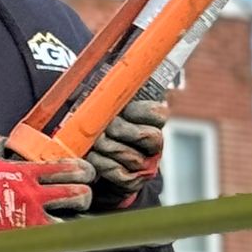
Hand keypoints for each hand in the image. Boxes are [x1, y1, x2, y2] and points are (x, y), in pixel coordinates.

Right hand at [0, 139, 93, 238]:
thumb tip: (3, 142)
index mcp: (26, 172)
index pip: (68, 168)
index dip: (84, 170)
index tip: (86, 173)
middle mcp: (34, 195)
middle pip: (77, 195)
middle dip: (86, 195)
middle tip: (84, 196)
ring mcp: (30, 219)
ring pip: (71, 222)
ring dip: (76, 221)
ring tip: (76, 221)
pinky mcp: (21, 239)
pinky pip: (51, 246)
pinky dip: (56, 245)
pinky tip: (55, 242)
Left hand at [87, 95, 166, 209]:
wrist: (100, 165)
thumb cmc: (104, 129)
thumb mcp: (111, 109)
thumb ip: (113, 95)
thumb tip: (105, 69)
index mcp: (154, 123)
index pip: (158, 114)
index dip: (138, 111)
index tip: (123, 110)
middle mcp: (156, 145)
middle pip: (145, 135)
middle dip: (118, 130)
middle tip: (102, 128)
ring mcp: (146, 165)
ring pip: (129, 156)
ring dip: (106, 148)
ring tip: (94, 142)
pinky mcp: (133, 182)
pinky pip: (118, 173)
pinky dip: (101, 164)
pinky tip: (93, 157)